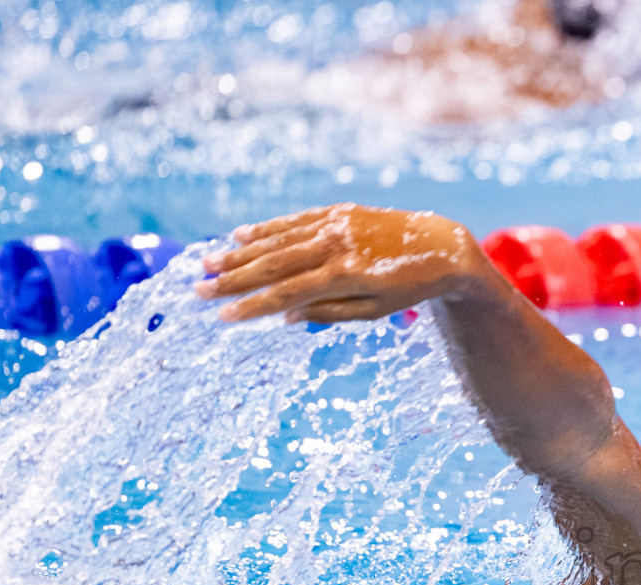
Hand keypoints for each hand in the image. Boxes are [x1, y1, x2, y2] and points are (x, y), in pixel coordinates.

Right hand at [196, 203, 490, 322]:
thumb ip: (329, 312)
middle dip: (234, 279)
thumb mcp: (374, 311)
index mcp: (346, 276)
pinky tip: (241, 235)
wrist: (442, 248)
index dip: (253, 305)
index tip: (224, 316)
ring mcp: (337, 225)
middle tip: (199, 290)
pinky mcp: (340, 212)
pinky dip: (268, 228)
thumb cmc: (409, 288)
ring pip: (279, 239)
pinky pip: (296, 220)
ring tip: (210, 263)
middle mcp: (337, 246)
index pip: (288, 293)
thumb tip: (284, 317)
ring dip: (241, 252)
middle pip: (274, 265)